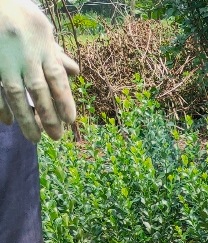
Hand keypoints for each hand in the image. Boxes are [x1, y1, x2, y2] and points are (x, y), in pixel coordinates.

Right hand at [0, 0, 78, 141]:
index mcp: (41, 44)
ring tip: (35, 139)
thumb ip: (55, 53)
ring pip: (15, 93)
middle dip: (48, 116)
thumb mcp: (41, 27)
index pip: (57, 77)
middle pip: (38, 89)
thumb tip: (76, 73)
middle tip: (57, 137)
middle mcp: (23, 53)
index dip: (64, 101)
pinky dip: (1, 106)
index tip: (70, 121)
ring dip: (26, 118)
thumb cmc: (18, 14)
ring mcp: (3, 58)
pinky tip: (8, 122)